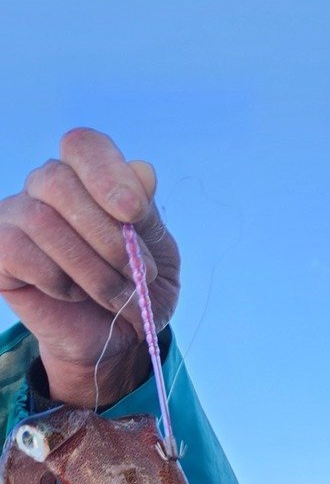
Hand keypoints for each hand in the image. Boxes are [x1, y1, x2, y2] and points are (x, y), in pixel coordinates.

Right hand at [0, 129, 179, 405]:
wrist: (119, 338)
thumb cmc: (138, 287)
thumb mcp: (158, 251)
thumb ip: (148, 213)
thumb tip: (142, 171)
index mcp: (87, 177)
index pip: (83, 145)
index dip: (107, 173)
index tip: (135, 214)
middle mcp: (45, 188)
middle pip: (56, 181)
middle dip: (107, 235)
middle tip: (139, 273)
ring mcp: (17, 218)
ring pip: (42, 222)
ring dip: (93, 268)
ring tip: (119, 296)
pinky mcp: (1, 254)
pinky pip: (20, 253)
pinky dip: (59, 281)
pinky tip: (74, 295)